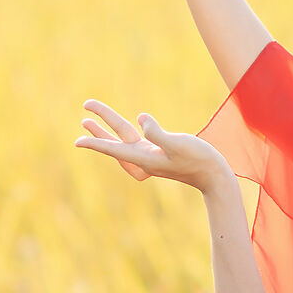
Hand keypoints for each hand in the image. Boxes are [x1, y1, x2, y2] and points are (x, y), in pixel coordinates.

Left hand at [74, 101, 229, 190]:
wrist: (215, 176)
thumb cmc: (200, 159)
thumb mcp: (178, 144)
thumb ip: (157, 132)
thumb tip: (140, 119)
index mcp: (146, 158)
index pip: (115, 149)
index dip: (96, 143)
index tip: (78, 141)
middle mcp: (144, 159)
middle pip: (116, 141)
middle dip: (99, 128)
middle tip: (83, 116)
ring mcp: (151, 157)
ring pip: (123, 140)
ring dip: (106, 130)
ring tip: (88, 121)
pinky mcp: (159, 155)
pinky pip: (134, 143)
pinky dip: (124, 135)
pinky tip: (126, 128)